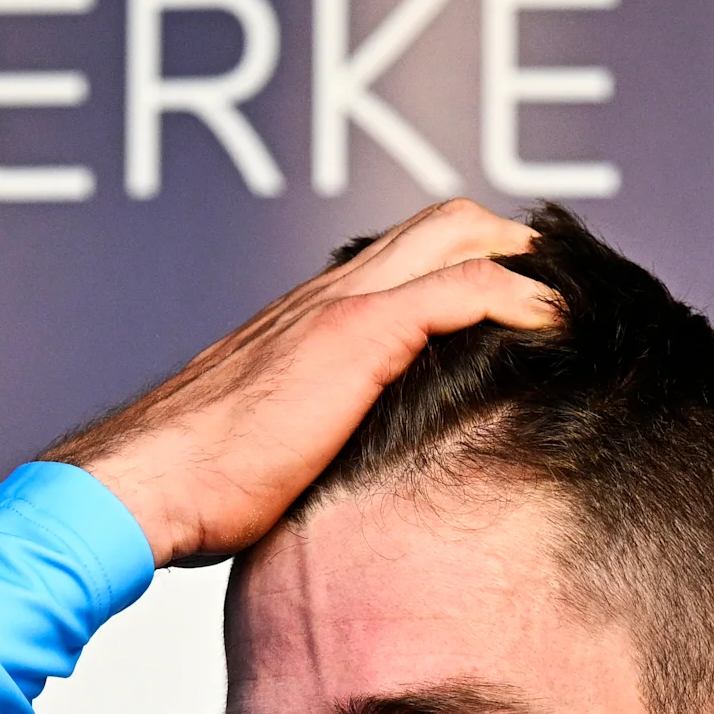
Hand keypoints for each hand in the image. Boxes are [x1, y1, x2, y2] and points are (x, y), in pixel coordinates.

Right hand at [44, 201, 560, 567]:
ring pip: (455, 234)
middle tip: (559, 288)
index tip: (519, 298)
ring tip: (571, 299)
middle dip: (510, 241)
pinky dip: (517, 296)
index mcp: (303, 320)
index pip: (400, 255)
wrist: (143, 488)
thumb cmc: (189, 491)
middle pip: (439, 222)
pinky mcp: (354, 338)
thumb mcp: (267, 455)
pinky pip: (459, 290)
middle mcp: (323, 297)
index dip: (466, 260)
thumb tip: (344, 490)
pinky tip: (553, 323)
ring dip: (524, 258)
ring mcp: (339, 309)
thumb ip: (312, 444)